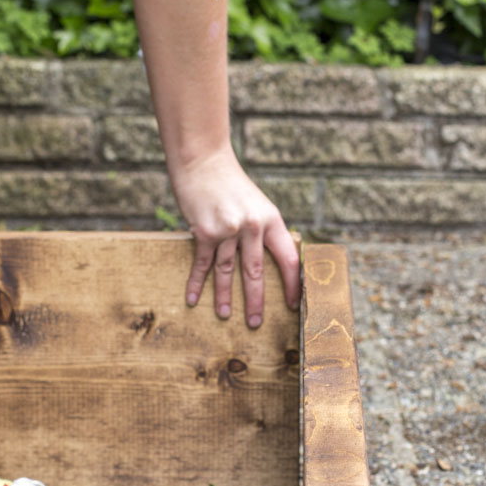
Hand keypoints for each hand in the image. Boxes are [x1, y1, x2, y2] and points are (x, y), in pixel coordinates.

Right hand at [170, 147, 300, 327]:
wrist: (203, 162)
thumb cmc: (231, 184)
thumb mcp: (257, 204)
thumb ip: (264, 230)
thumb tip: (270, 261)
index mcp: (271, 220)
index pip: (289, 259)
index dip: (292, 284)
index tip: (292, 304)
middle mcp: (252, 226)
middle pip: (256, 272)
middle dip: (255, 301)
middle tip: (255, 323)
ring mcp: (228, 229)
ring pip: (227, 272)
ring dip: (224, 297)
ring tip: (225, 316)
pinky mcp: (205, 232)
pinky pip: (203, 264)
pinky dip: (196, 283)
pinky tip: (193, 299)